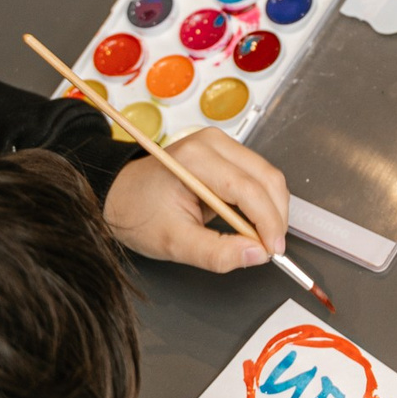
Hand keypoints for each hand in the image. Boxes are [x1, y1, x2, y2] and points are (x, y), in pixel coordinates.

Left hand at [103, 126, 291, 270]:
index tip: (273, 250)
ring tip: (262, 239)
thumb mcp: (174, 242)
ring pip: (267, 177)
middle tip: (271, 249)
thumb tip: (257, 255)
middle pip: (266, 178)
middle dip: (276, 216)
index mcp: (196, 158)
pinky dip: (263, 203)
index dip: (268, 221)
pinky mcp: (226, 153)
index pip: (248, 188)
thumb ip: (216, 252)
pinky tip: (254, 224)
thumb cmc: (139, 213)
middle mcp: (212, 143)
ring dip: (272, 209)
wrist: (120, 194)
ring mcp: (221, 144)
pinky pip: (258, 177)